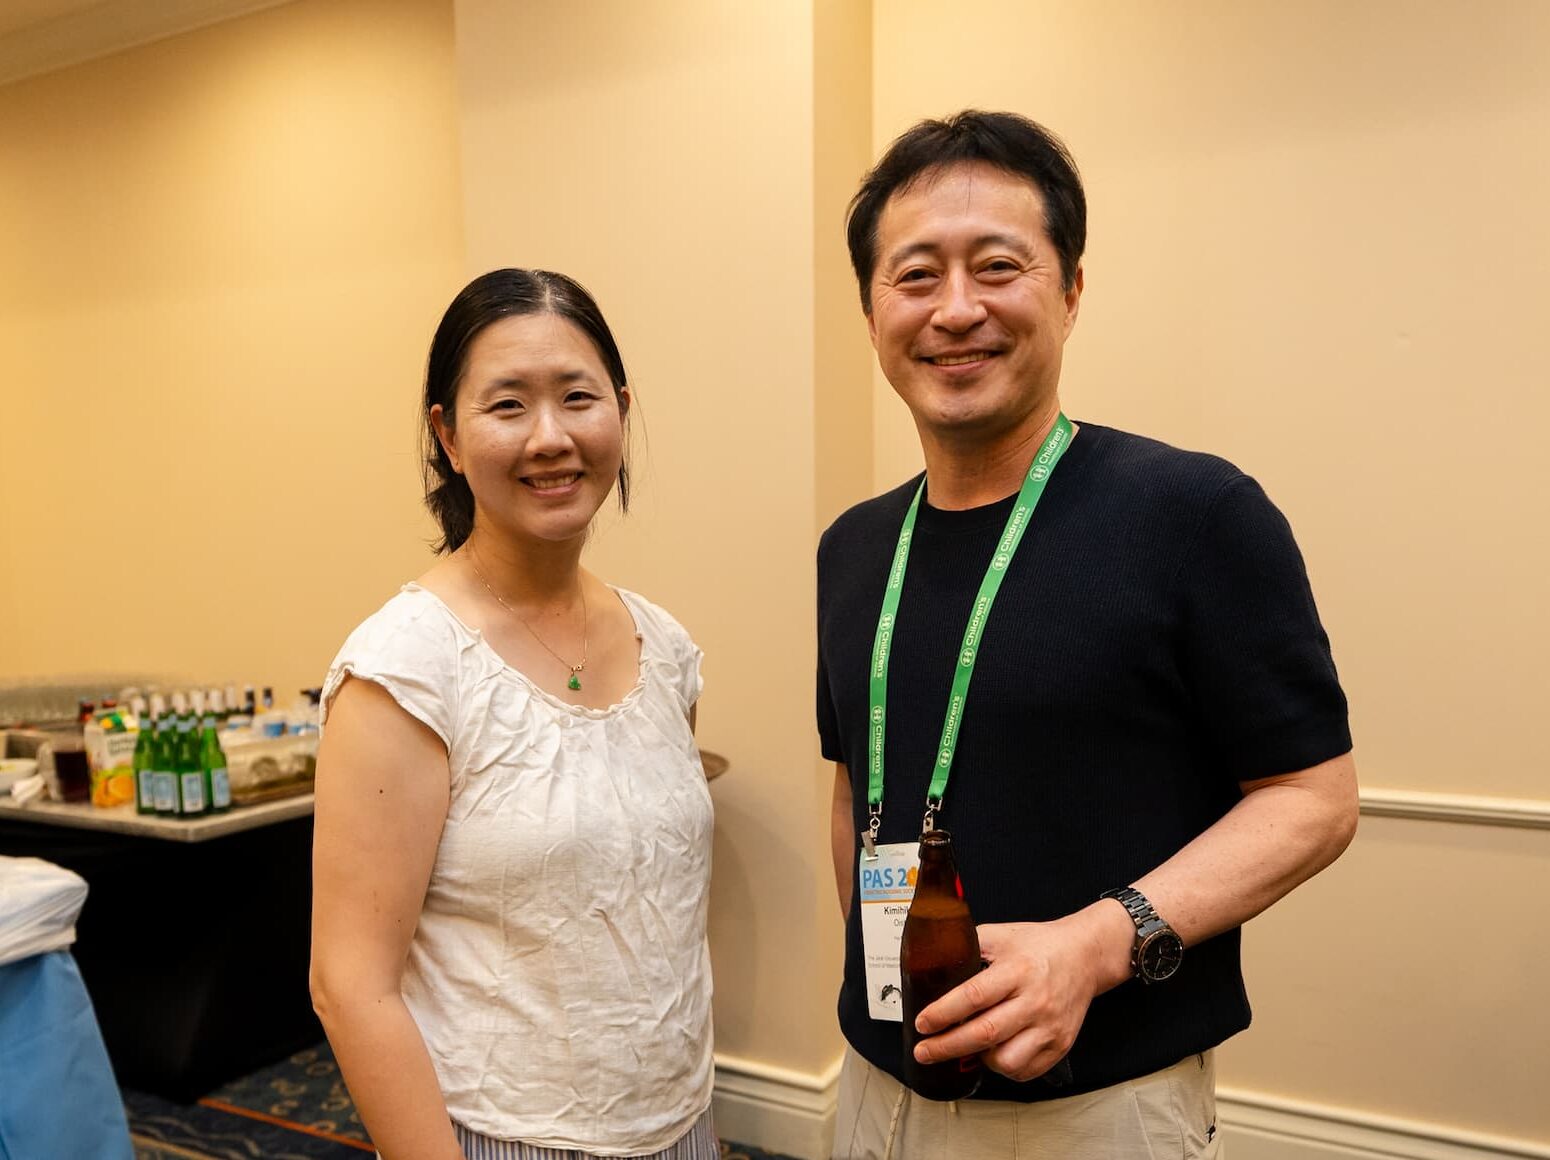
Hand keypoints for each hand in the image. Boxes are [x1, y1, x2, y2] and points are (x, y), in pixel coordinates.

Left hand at [911, 906, 1129, 1081]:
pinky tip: (993, 1052)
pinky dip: (1003, 1067)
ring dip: (978, 1059)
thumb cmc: (1038, 945)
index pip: (974, 997)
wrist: (1085, 955)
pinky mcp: (1061, 1045)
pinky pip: (1025, 1070)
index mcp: (1017, 970)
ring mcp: (1050, 1027)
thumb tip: (930, 963)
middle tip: (923, 1051)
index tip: (922, 1023)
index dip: (943, 1013)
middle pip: (985, 1033)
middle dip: (947, 1046)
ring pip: (1006, 1060)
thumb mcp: (1000, 935)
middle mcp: (1035, 1001)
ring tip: (965, 1048)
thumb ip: (967, 947)